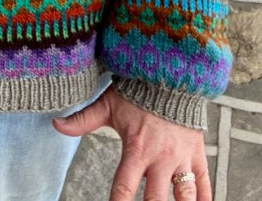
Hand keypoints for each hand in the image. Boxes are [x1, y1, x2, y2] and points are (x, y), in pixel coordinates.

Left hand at [53, 85, 210, 199]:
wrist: (170, 72)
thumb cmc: (138, 90)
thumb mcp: (108, 104)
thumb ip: (83, 119)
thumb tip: (56, 124)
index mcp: (136, 149)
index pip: (123, 187)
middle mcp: (160, 158)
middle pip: (155, 200)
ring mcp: (181, 158)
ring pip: (184, 196)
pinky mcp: (197, 154)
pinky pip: (205, 184)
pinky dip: (204, 200)